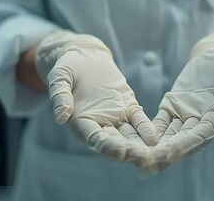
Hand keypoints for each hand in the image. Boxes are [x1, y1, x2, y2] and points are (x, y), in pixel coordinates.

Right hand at [35, 30, 157, 167]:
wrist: (85, 57)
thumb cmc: (68, 68)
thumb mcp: (59, 77)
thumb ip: (60, 96)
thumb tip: (60, 117)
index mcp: (80, 123)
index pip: (95, 139)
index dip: (107, 146)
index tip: (120, 152)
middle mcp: (99, 125)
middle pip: (115, 143)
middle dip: (128, 151)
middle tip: (142, 156)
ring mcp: (116, 118)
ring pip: (129, 136)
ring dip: (140, 145)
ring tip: (152, 152)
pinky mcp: (129, 107)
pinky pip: (139, 120)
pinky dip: (146, 129)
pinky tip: (154, 137)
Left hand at [149, 32, 213, 171]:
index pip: (200, 134)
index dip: (184, 144)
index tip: (166, 154)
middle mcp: (200, 122)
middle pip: (181, 141)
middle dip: (164, 152)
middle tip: (145, 161)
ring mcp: (185, 117)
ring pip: (167, 135)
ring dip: (152, 147)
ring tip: (135, 156)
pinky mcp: (172, 109)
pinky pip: (158, 123)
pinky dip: (147, 131)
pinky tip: (134, 139)